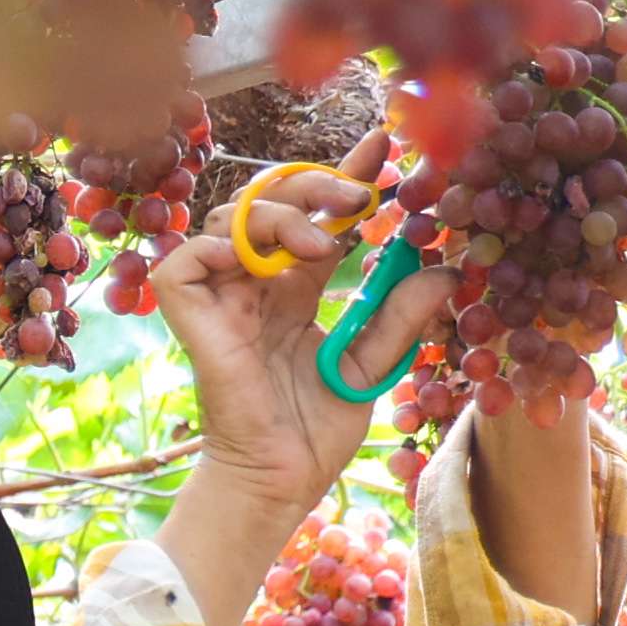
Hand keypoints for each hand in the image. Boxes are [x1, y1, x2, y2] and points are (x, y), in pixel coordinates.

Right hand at [147, 147, 448, 521]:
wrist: (281, 477)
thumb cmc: (317, 430)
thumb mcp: (374, 364)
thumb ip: (400, 316)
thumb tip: (443, 269)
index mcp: (297, 289)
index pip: (317, 217)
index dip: (344, 177)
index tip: (383, 148)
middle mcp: (256, 284)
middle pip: (267, 200)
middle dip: (310, 186)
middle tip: (353, 199)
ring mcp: (221, 298)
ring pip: (226, 217)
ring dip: (274, 215)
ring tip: (317, 245)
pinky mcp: (191, 318)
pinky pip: (184, 260)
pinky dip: (216, 247)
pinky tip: (261, 262)